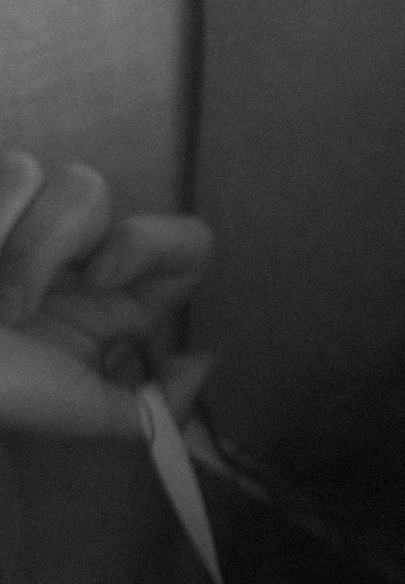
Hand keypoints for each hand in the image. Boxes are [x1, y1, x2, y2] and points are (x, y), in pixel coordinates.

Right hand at [0, 150, 216, 442]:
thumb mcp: (78, 411)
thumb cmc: (0, 394)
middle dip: (42, 245)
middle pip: (91, 190)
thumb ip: (150, 406)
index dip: (161, 242)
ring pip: (37, 175)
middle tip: (13, 307)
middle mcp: (75, 251)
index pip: (182, 242)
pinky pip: (12, 172)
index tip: (102, 278)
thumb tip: (206, 360)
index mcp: (112, 297)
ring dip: (10, 248)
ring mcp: (22, 218)